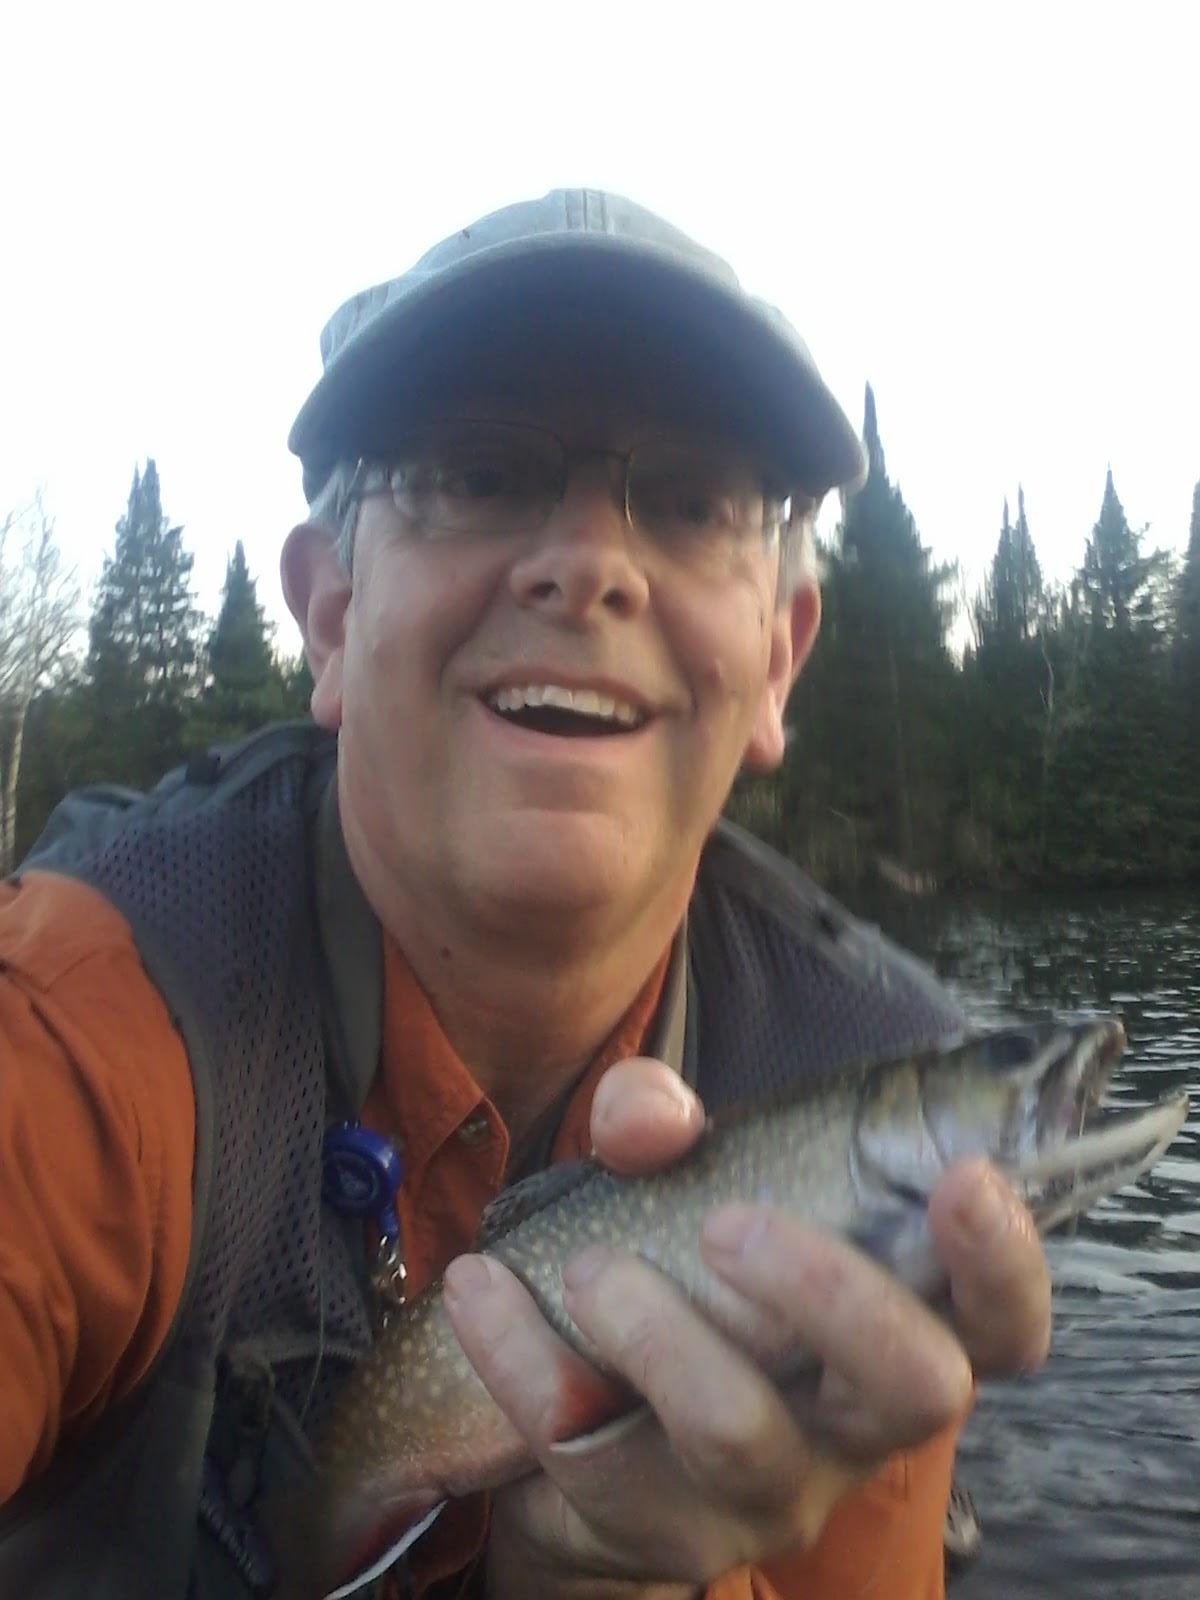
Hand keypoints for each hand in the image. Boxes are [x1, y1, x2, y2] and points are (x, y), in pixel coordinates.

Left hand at [442, 1057, 1051, 1597]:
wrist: (584, 1415)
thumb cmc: (672, 1273)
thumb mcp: (675, 1181)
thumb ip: (663, 1124)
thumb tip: (648, 1115)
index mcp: (893, 1327)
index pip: (1002, 1320)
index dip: (1005, 1259)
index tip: (963, 1177)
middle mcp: (852, 1424)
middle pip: (914, 1389)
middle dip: (829, 1290)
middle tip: (728, 1222)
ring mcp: (764, 1492)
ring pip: (739, 1431)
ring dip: (652, 1327)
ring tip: (585, 1268)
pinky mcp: (657, 1532)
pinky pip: (591, 1451)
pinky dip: (520, 1354)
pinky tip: (478, 1291)